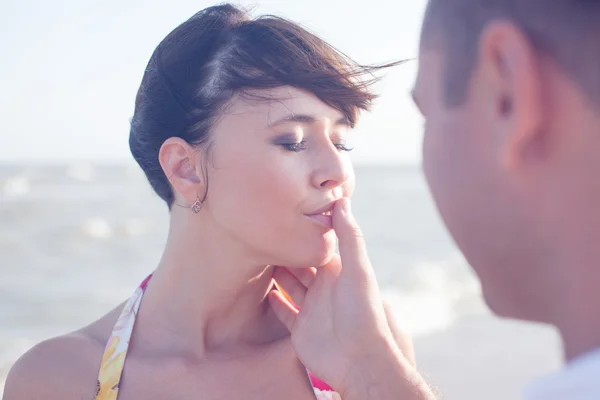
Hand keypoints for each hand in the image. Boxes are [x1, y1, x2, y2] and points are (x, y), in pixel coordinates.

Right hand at [268, 198, 425, 395]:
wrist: (358, 359)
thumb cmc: (362, 312)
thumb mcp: (358, 269)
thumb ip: (350, 236)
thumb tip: (342, 200)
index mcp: (338, 272)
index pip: (317, 248)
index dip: (303, 235)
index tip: (286, 217)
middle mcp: (324, 288)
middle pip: (300, 266)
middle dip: (285, 253)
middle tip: (264, 236)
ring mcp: (311, 309)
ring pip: (290, 286)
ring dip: (277, 274)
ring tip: (258, 257)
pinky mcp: (300, 329)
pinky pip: (284, 312)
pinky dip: (274, 301)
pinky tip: (262, 291)